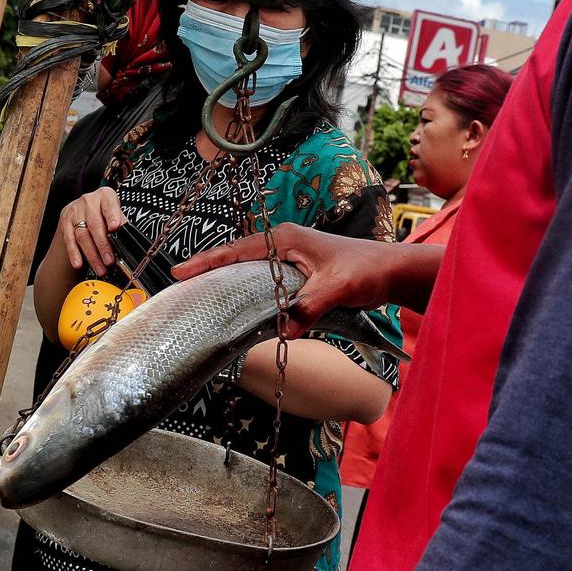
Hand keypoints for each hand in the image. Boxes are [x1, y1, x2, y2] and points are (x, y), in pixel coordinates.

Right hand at [57, 187, 126, 276]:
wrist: (83, 210)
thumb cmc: (104, 213)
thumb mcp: (115, 214)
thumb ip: (121, 224)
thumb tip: (128, 240)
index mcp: (105, 196)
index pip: (109, 205)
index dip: (112, 216)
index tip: (115, 228)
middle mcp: (88, 200)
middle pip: (95, 225)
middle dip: (103, 245)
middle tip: (109, 260)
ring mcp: (75, 211)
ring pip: (82, 235)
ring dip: (92, 255)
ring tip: (100, 268)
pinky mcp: (65, 221)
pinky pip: (69, 240)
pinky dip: (74, 253)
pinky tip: (79, 264)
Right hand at [173, 223, 395, 338]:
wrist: (391, 271)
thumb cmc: (367, 270)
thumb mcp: (337, 288)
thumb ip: (310, 306)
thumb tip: (282, 331)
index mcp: (287, 239)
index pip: (239, 250)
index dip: (209, 262)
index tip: (181, 272)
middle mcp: (284, 244)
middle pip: (236, 256)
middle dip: (209, 269)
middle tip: (180, 285)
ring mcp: (290, 256)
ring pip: (248, 268)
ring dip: (226, 278)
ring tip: (199, 293)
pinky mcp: (297, 270)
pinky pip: (263, 278)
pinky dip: (246, 288)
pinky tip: (236, 304)